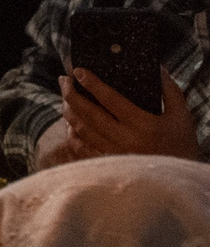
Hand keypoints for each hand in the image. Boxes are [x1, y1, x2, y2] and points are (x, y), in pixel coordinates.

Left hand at [59, 68, 200, 162]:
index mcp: (142, 125)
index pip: (110, 99)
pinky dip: (73, 134)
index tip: (78, 70)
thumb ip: (169, 90)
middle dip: (71, 93)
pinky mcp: (108, 165)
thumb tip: (157, 67)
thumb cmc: (182, 145)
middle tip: (63, 79)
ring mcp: (114, 154)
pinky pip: (82, 148)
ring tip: (65, 97)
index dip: (92, 83)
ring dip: (69, 111)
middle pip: (89, 113)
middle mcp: (125, 140)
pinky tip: (70, 124)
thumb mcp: (181, 116)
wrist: (180, 179)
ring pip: (82, 130)